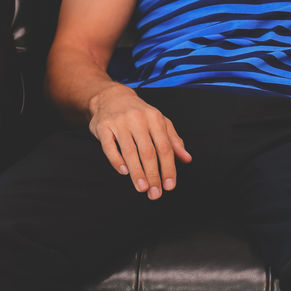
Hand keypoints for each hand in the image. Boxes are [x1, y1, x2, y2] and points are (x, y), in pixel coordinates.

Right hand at [87, 84, 191, 199]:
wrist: (112, 97)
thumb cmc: (141, 114)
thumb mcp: (160, 122)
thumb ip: (174, 140)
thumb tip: (187, 159)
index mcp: (155, 118)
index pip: (165, 147)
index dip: (169, 168)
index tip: (170, 186)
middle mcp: (138, 119)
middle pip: (148, 151)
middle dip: (153, 175)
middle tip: (155, 193)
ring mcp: (120, 123)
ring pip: (130, 151)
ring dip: (137, 172)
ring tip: (142, 188)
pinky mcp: (103, 127)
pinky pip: (109, 147)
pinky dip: (117, 160)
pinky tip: (123, 172)